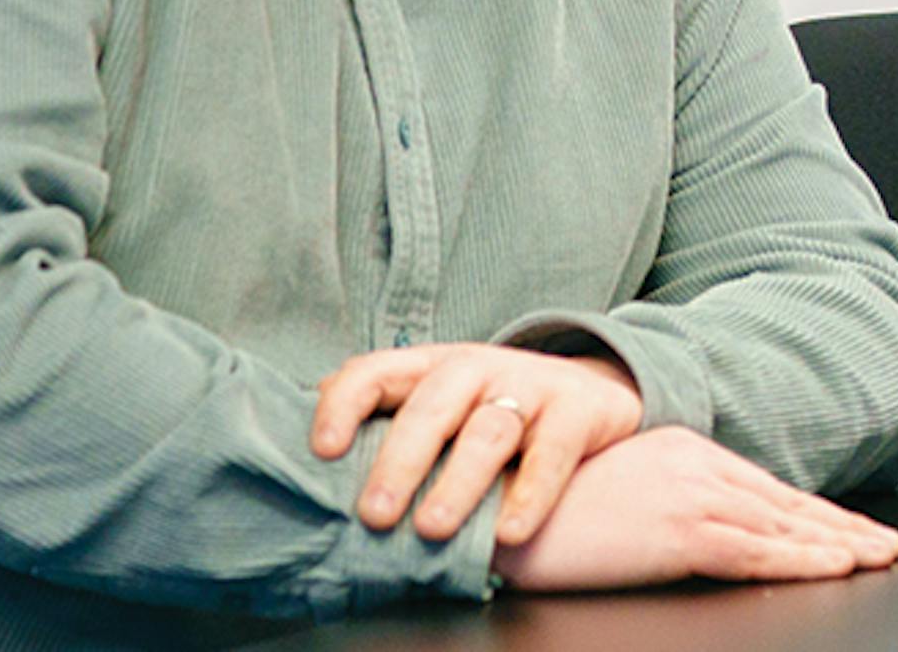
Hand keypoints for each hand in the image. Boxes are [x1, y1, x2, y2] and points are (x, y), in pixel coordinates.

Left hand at [312, 342, 643, 545]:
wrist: (592, 392)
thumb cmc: (493, 410)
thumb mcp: (438, 404)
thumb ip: (384, 422)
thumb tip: (305, 459)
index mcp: (430, 367)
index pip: (374, 372)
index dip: (343, 406)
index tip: (323, 451)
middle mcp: (477, 369)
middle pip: (431, 406)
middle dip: (399, 462)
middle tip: (375, 514)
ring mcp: (530, 386)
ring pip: (489, 431)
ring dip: (458, 482)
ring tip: (433, 528)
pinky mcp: (579, 411)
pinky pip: (553, 453)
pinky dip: (531, 493)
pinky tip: (510, 531)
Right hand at [492, 427, 897, 591]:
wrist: (497, 504)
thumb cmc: (542, 504)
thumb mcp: (615, 494)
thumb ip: (660, 501)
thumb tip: (691, 526)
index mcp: (682, 453)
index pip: (763, 489)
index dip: (812, 513)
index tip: (849, 528)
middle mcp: (697, 467)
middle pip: (785, 505)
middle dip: (840, 527)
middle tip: (885, 544)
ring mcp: (693, 497)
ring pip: (783, 527)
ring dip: (838, 544)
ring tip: (878, 556)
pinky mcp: (682, 531)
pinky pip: (758, 552)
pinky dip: (803, 559)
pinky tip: (836, 565)